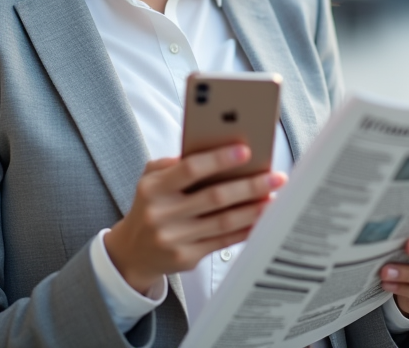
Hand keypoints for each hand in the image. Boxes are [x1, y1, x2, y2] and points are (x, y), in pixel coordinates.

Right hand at [103, 144, 285, 293]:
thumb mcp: (152, 179)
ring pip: (224, 222)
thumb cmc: (151, 205)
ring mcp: (174, 239)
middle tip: (276, 177)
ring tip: (274, 196)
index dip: (219, 159)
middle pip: (214, 197)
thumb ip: (176, 164)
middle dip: (250, 186)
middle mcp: (162, 214)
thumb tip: (218, 150)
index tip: (246, 151)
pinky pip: (224, 241)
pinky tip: (261, 218)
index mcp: (153, 189)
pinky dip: (246, 229)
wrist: (132, 251)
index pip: (190, 169)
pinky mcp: (187, 258)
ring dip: (254, 209)